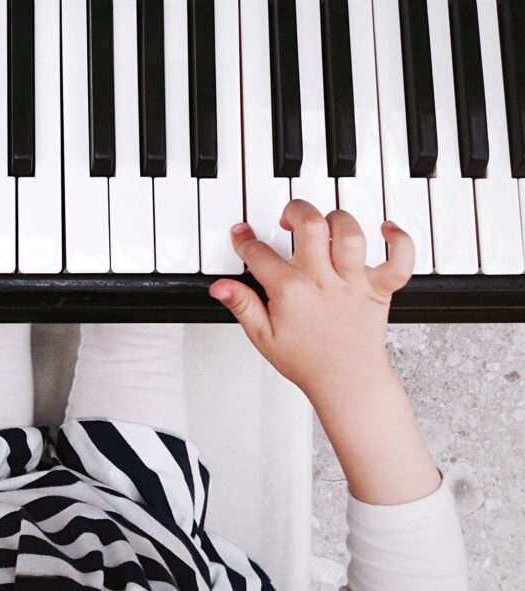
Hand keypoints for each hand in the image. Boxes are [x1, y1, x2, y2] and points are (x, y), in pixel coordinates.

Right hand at [209, 200, 413, 398]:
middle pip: (309, 223)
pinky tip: (387, 230)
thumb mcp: (263, 336)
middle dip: (295, 211)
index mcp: (290, 291)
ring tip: (326, 227)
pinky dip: (399, 240)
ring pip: (349, 232)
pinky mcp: (380, 289)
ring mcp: (353, 282)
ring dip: (336, 220)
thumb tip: (220, 286)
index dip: (245, 240)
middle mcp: (322, 280)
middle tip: (288, 219)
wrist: (346, 382)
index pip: (259, 253)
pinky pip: (400, 258)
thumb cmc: (307, 362)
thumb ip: (242, 305)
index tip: (242, 235)